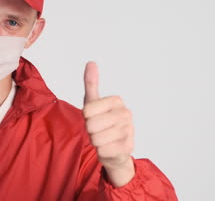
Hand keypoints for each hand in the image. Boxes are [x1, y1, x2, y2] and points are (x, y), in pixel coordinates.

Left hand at [82, 61, 134, 186]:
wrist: (115, 148)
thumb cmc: (102, 122)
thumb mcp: (93, 102)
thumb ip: (91, 83)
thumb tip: (91, 62)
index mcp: (116, 101)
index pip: (87, 110)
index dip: (86, 117)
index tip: (94, 117)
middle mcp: (126, 114)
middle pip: (91, 125)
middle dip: (90, 131)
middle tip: (99, 130)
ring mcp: (129, 130)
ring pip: (96, 138)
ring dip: (96, 141)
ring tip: (104, 138)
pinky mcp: (128, 147)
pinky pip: (102, 150)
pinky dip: (102, 152)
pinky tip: (109, 148)